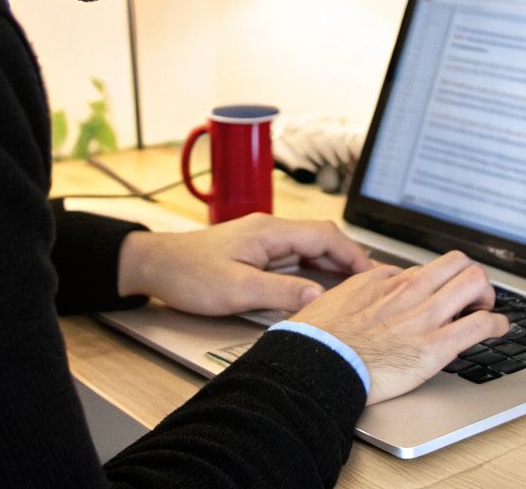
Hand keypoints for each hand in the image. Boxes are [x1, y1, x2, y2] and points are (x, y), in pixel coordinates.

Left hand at [115, 214, 373, 314]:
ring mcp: (262, 238)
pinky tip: (319, 284)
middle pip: (321, 238)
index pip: (325, 235)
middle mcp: (270, 229)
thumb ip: (281, 293)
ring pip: (309, 246)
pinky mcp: (254, 250)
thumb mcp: (236, 290)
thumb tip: (320, 297)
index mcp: (270, 231)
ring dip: (332, 263)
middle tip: (371, 283)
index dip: (353, 254)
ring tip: (354, 286)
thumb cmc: (188, 275)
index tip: (372, 275)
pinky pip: (294, 255)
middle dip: (349, 259)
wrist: (153, 265)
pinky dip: (313, 267)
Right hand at [288, 250, 508, 403]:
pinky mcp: (435, 346)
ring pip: (475, 282)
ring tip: (486, 308)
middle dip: (472, 278)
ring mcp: (425, 317)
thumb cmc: (320, 339)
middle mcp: (410, 292)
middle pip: (459, 263)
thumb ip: (363, 289)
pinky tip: (499, 329)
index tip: (442, 294)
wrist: (317, 366)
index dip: (439, 283)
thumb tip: (377, 285)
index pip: (428, 269)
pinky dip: (497, 324)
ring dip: (488, 295)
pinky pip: (480, 324)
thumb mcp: (338, 297)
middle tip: (472, 297)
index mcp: (386, 281)